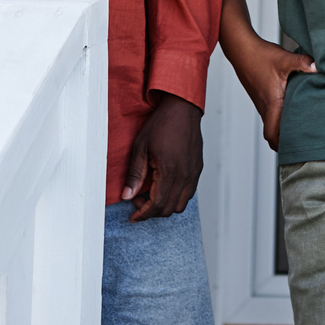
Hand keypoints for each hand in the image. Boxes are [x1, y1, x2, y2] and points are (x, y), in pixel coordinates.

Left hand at [123, 94, 203, 219]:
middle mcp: (184, 175)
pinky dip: (176, 197)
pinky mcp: (197, 169)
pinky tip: (164, 186)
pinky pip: (189, 193)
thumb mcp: (140, 147)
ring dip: (164, 206)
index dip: (143, 215)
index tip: (133, 216)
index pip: (157, 205)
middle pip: (169, 209)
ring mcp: (193, 173)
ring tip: (151, 194)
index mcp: (169, 170)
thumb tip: (127, 195)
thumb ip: (135, 174)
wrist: (182, 108)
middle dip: (151, 211)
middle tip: (137, 200)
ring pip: (180, 205)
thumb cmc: (161, 124)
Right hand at [223, 33, 316, 149]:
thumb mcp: (284, 59)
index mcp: (271, 104)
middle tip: (304, 139)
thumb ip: (302, 63)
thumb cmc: (260, 56)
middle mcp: (265, 106)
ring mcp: (262, 101)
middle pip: (273, 133)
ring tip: (302, 125)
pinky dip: (281, 115)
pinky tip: (293, 106)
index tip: (295, 148)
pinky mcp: (262, 95)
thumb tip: (317, 67)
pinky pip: (271, 112)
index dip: (281, 146)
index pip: (271, 135)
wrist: (242, 48)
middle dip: (286, 139)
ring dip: (283, 126)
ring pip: (272, 122)